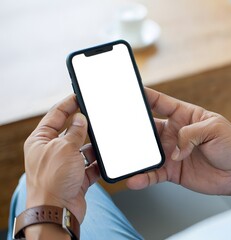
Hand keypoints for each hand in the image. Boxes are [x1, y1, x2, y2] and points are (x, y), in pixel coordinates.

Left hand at [24, 95, 99, 223]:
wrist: (58, 210)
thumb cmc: (52, 181)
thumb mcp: (64, 148)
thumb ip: (75, 131)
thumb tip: (80, 119)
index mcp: (41, 141)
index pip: (55, 115)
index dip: (68, 104)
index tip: (79, 96)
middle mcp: (52, 151)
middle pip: (71, 132)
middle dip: (84, 127)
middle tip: (97, 117)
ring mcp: (65, 165)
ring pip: (83, 149)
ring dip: (94, 147)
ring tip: (104, 142)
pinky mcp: (77, 177)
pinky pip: (91, 165)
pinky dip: (99, 163)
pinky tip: (106, 160)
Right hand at [127, 88, 230, 196]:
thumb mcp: (215, 129)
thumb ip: (191, 134)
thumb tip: (175, 150)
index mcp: (184, 115)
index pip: (158, 102)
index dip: (142, 96)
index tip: (125, 92)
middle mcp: (174, 132)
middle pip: (146, 127)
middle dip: (131, 128)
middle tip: (116, 131)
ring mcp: (172, 152)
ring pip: (146, 152)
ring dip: (134, 154)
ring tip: (122, 158)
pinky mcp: (172, 171)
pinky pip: (153, 173)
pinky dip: (143, 176)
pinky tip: (135, 179)